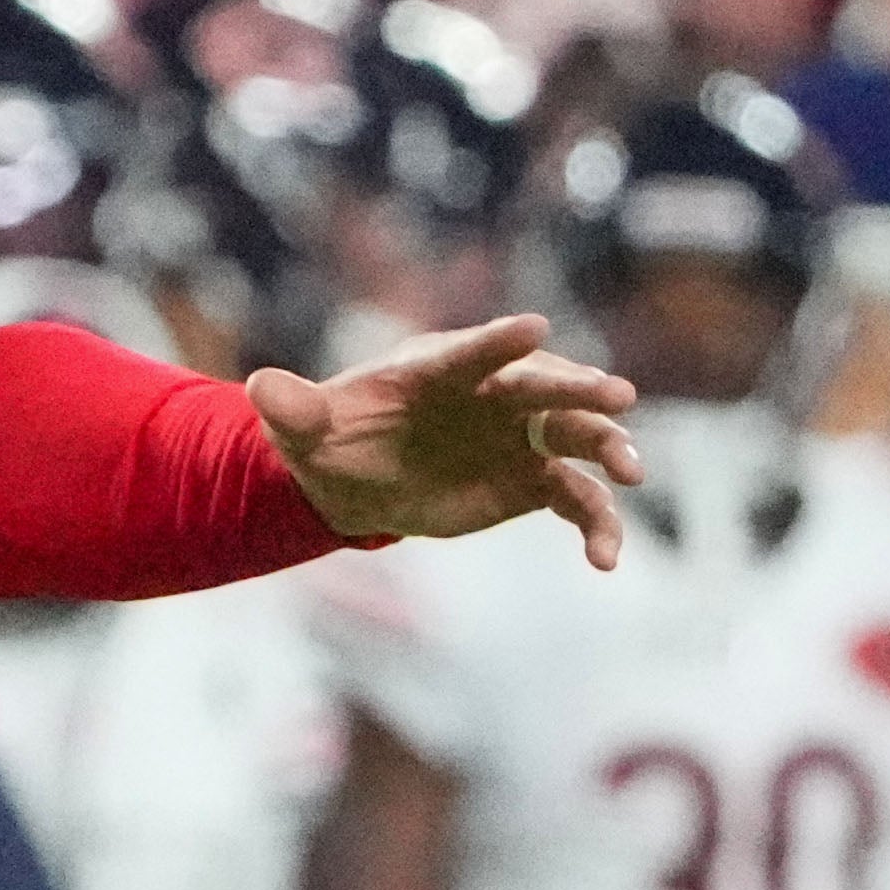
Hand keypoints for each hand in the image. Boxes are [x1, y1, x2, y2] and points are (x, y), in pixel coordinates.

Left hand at [254, 316, 642, 564]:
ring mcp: (522, 437)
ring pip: (578, 438)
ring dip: (610, 450)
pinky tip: (606, 561)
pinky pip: (576, 501)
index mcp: (441, 369)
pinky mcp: (535, 482)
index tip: (533, 328)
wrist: (358, 480)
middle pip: (545, 387)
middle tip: (616, 396)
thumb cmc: (333, 437)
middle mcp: (496, 395)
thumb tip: (259, 389)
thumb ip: (292, 409)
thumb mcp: (302, 427)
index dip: (499, 342)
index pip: (473, 351)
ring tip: (631, 474)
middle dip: (579, 389)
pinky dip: (596, 527)